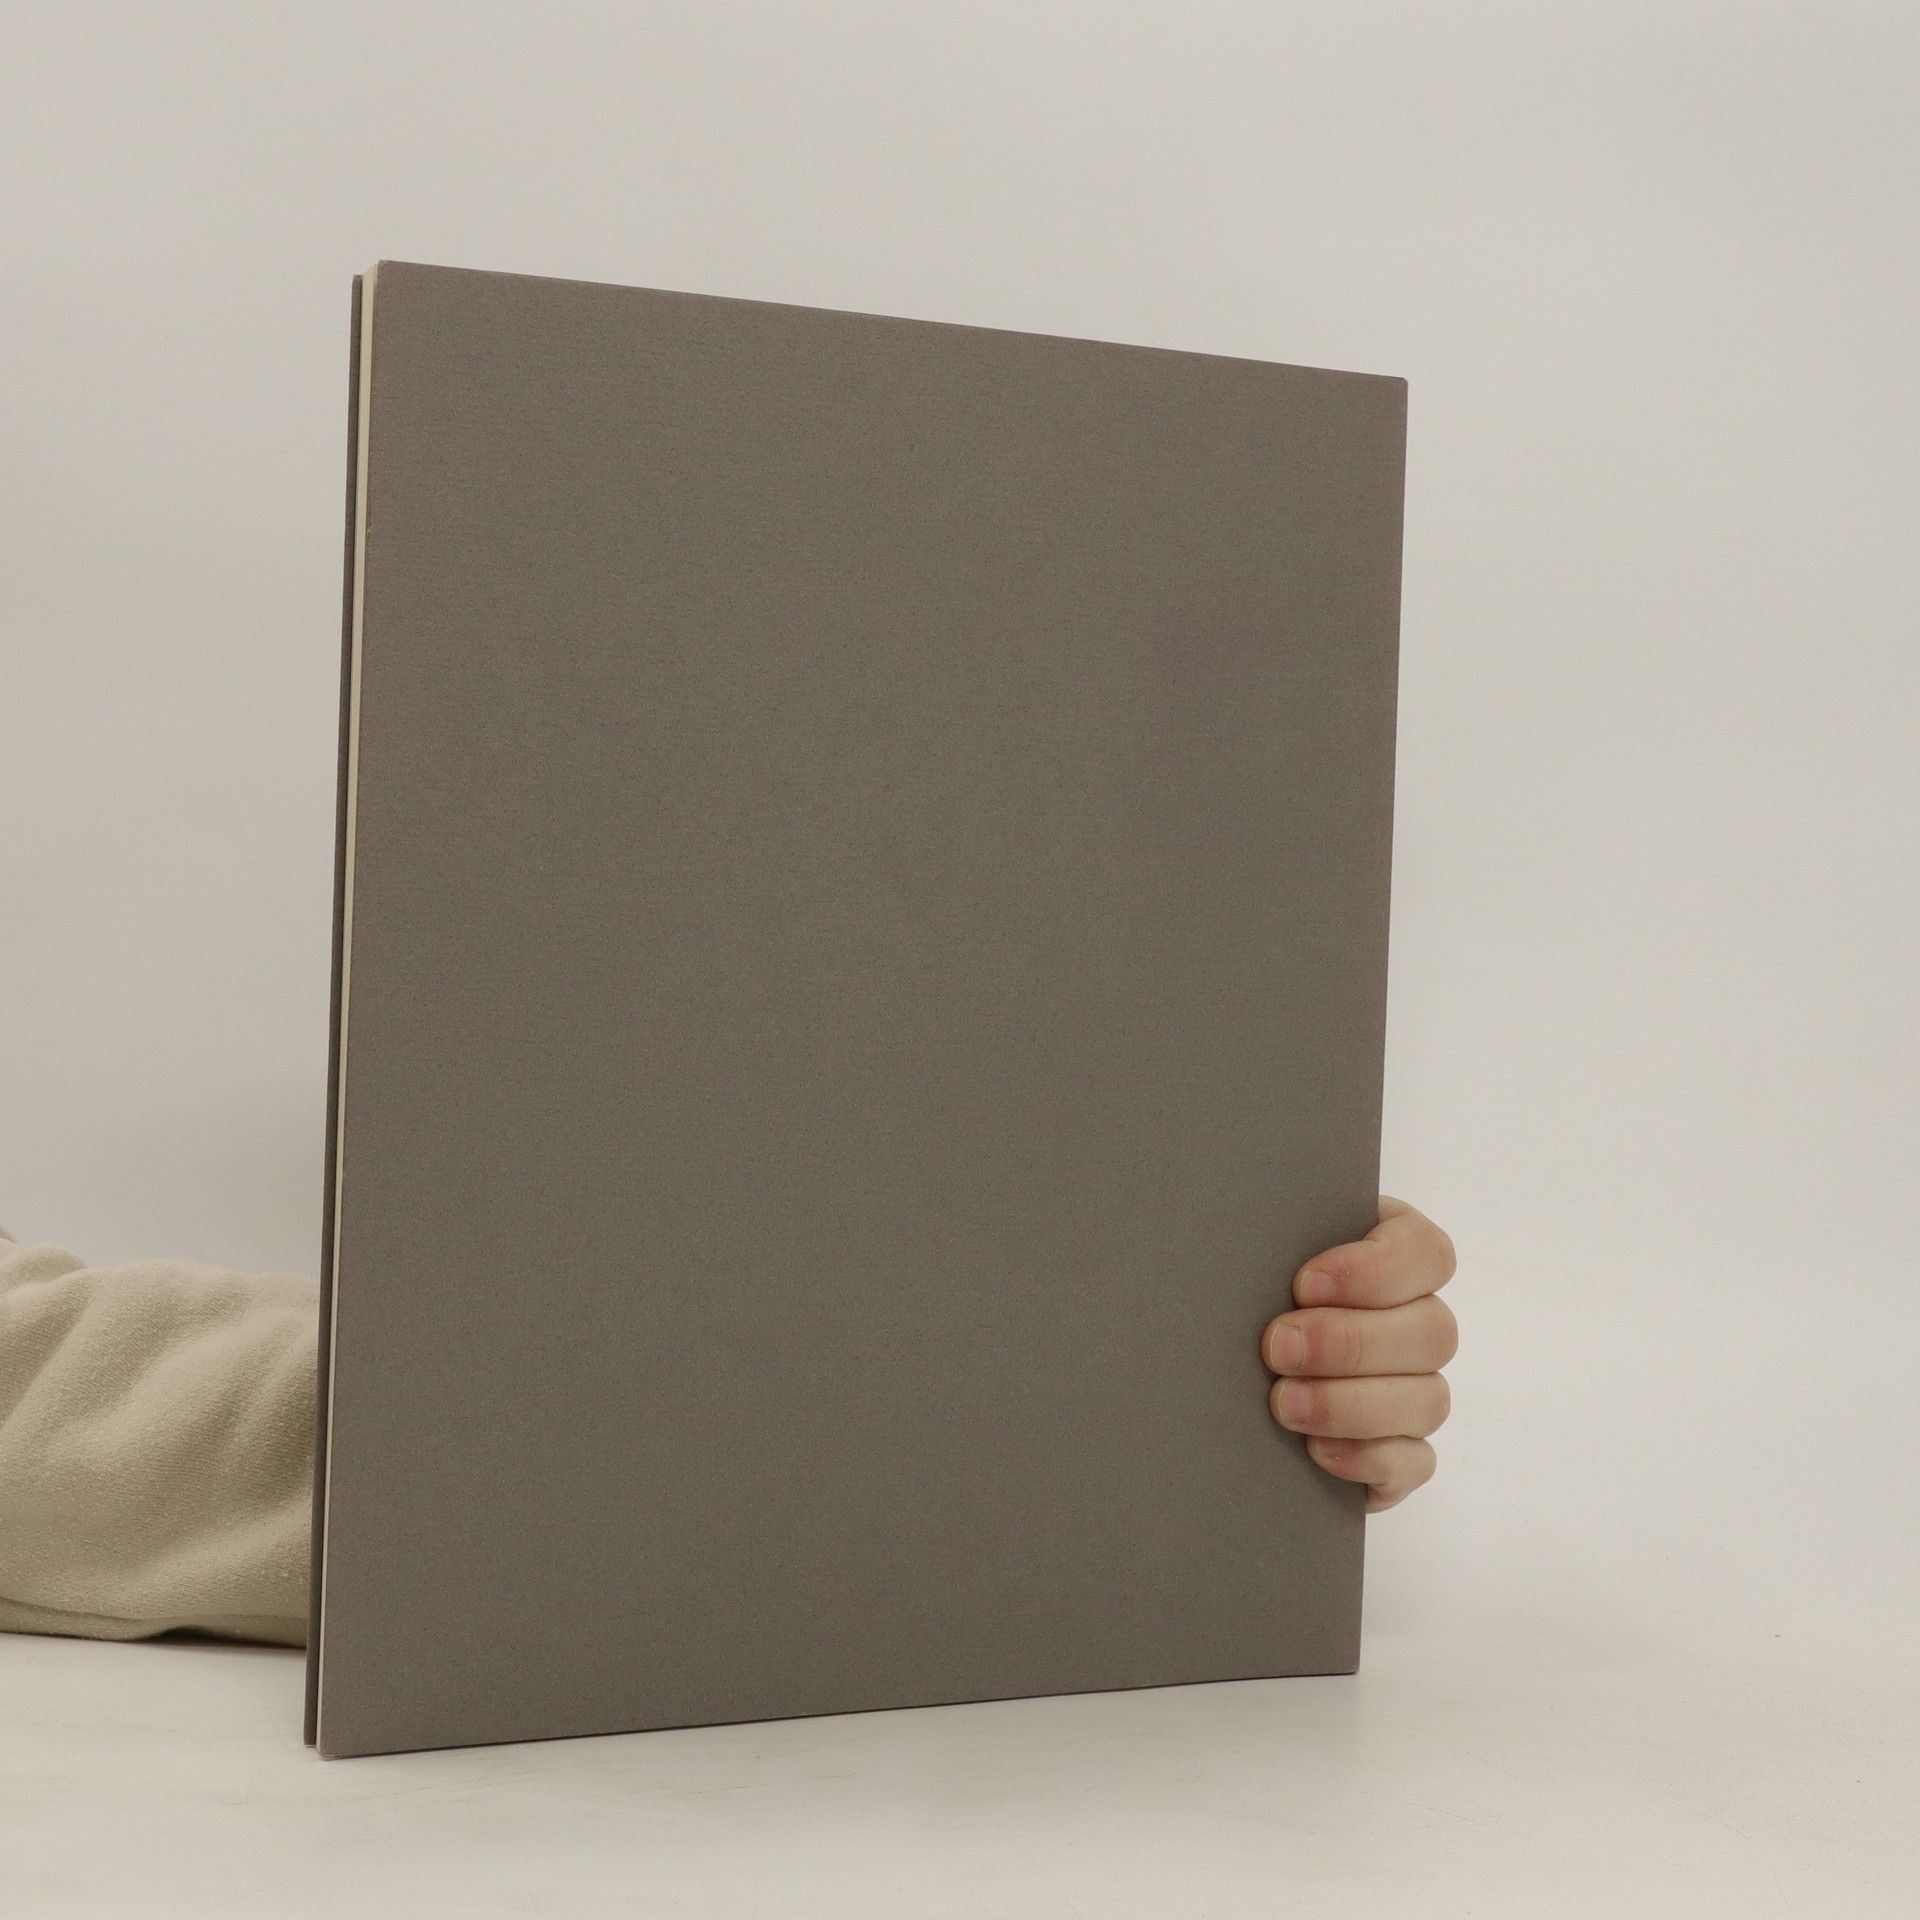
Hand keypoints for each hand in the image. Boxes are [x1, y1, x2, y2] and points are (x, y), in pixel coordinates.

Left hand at [1259, 1193, 1457, 1512]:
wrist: (1213, 1362)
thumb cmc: (1247, 1287)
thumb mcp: (1261, 1250)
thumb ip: (1274, 1238)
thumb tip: (1251, 1235)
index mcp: (1396, 1254)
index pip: (1425, 1253)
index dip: (1374, 1270)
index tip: (1304, 1284)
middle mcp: (1419, 1321)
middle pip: (1431, 1333)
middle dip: (1349, 1343)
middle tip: (1278, 1347)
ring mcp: (1417, 1389)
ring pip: (1427, 1400)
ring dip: (1352, 1404)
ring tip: (1283, 1403)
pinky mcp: (1401, 1451)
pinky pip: (1414, 1463)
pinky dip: (1368, 1458)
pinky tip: (1316, 1449)